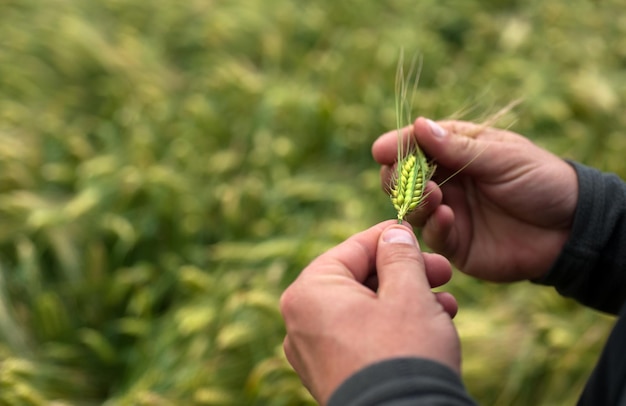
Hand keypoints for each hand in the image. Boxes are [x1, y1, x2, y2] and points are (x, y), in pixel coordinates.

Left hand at [280, 221, 459, 404]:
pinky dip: (392, 327)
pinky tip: (430, 327)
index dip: (392, 238)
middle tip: (443, 273)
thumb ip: (400, 255)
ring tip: (447, 305)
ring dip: (406, 301)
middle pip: (359, 279)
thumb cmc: (403, 354)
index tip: (420, 237)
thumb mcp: (408, 293)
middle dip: (406, 275)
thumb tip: (394, 233)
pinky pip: (361, 336)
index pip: (353, 248)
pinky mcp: (330, 374)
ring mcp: (313, 352)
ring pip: (364, 309)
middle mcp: (301, 320)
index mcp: (310, 292)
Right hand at [373, 118, 578, 281]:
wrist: (569, 229)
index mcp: (455, 151)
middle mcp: (445, 181)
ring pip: (411, 207)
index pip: (416, 145)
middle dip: (398, 177)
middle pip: (403, 177)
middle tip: (404, 177)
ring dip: (415, 200)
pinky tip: (447, 217)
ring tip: (433, 196)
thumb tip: (419, 126)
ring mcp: (447, 212)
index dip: (397, 146)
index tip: (382, 150)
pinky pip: (432, 235)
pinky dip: (434, 225)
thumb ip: (459, 148)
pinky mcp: (454, 242)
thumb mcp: (503, 157)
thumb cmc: (540, 181)